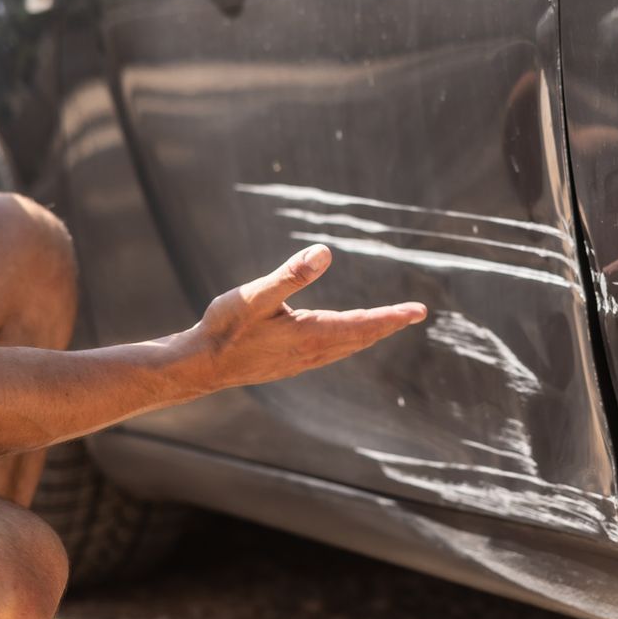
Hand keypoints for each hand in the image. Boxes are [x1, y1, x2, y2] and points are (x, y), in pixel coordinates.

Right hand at [193, 245, 425, 388]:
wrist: (198, 365)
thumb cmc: (224, 327)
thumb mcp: (256, 295)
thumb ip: (291, 275)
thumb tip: (325, 252)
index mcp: (309, 335)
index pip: (361, 325)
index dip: (392, 317)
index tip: (419, 312)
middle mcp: (311, 352)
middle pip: (360, 338)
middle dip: (388, 325)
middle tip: (415, 314)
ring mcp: (301, 362)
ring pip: (346, 348)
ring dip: (370, 335)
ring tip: (389, 324)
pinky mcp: (289, 365)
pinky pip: (331, 353)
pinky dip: (349, 342)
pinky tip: (344, 338)